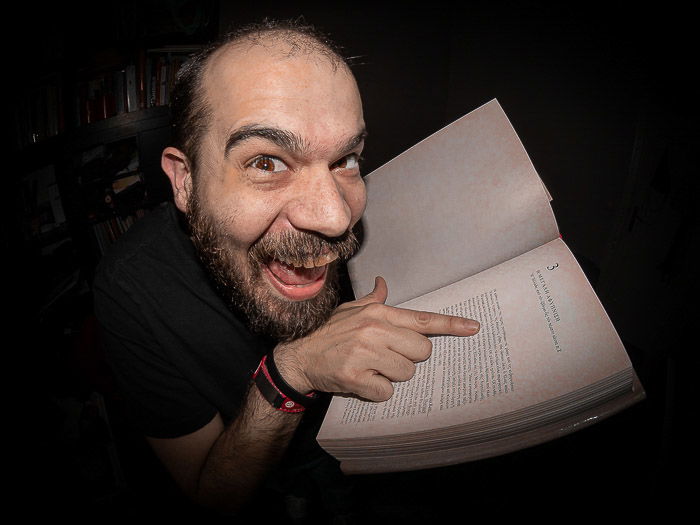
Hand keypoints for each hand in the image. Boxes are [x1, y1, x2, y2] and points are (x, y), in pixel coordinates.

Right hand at [274, 276, 479, 401]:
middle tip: (387, 356)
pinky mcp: (355, 377)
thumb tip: (384, 284)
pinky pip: (387, 392)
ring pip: (406, 373)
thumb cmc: (328, 333)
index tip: (474, 327)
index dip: (451, 325)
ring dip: (392, 376)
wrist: (297, 357)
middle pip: (421, 351)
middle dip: (409, 358)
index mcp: (377, 313)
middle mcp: (374, 330)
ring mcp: (365, 354)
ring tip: (370, 368)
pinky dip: (377, 391)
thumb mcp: (349, 310)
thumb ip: (372, 301)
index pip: (422, 319)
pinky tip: (362, 381)